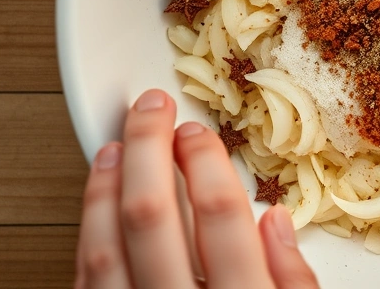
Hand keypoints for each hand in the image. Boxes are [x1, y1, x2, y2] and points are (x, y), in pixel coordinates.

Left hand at [74, 89, 318, 288]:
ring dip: (106, 187)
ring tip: (115, 145)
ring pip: (105, 247)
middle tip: (151, 109)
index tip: (197, 133)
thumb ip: (293, 282)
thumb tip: (275, 220)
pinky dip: (89, 234)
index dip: (206, 162)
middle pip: (150, 216)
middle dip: (148, 149)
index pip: (220, 215)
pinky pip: (86, 277)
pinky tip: (98, 204)